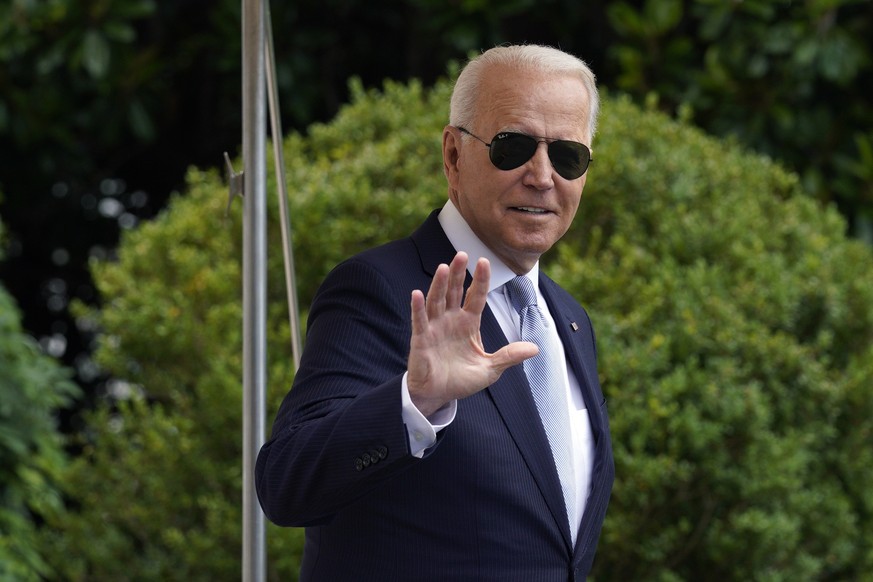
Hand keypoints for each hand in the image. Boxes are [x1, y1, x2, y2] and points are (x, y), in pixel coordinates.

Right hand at [407, 252, 538, 416]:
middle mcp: (451, 321)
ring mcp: (435, 328)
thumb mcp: (490, 369)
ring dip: (440, 284)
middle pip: (455, 292)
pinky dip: (418, 308)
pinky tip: (417, 293)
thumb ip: (509, 356)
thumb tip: (534, 348)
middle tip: (463, 253)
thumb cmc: (461, 380)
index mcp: (469, 323)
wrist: (439, 396)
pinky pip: (419, 321)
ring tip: (444, 267)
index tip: (484, 261)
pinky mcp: (421, 339)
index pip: (476, 296)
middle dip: (459, 273)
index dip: (481, 280)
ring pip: (437, 301)